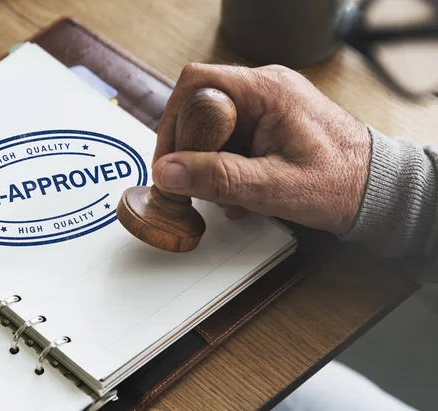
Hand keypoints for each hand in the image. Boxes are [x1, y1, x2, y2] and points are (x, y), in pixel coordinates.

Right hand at [151, 63, 371, 233]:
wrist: (376, 190)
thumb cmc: (340, 184)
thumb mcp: (273, 187)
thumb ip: (217, 178)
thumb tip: (168, 172)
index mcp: (268, 91)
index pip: (197, 85)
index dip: (173, 121)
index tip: (168, 160)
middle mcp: (266, 89)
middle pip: (201, 107)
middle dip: (192, 150)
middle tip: (196, 184)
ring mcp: (268, 105)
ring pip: (214, 127)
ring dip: (210, 163)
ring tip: (228, 194)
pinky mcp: (270, 122)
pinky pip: (232, 137)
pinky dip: (226, 165)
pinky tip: (240, 190)